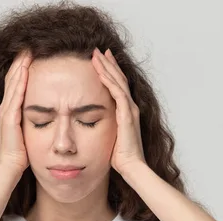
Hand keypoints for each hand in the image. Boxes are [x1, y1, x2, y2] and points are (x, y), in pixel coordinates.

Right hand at [0, 51, 32, 175]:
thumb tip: (50, 114)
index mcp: (12, 111)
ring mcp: (7, 112)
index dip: (23, 68)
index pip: (17, 84)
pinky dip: (19, 81)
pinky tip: (25, 69)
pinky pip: (15, 95)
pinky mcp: (9, 118)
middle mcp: (7, 108)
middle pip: (14, 78)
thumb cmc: (21, 156)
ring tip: (26, 51)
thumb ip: (35, 122)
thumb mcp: (30, 133)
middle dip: (20, 62)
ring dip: (19, 66)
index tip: (32, 54)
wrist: (10, 169)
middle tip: (28, 45)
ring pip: (13, 83)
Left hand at [91, 48, 145, 176]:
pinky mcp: (127, 115)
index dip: (110, 72)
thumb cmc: (120, 157)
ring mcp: (130, 110)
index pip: (118, 86)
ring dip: (107, 67)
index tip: (100, 61)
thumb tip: (90, 126)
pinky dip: (109, 81)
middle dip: (108, 64)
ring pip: (118, 82)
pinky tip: (100, 71)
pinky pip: (117, 93)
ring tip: (96, 54)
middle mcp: (130, 108)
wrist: (131, 167)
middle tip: (98, 50)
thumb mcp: (110, 137)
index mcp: (126, 112)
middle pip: (119, 79)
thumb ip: (105, 127)